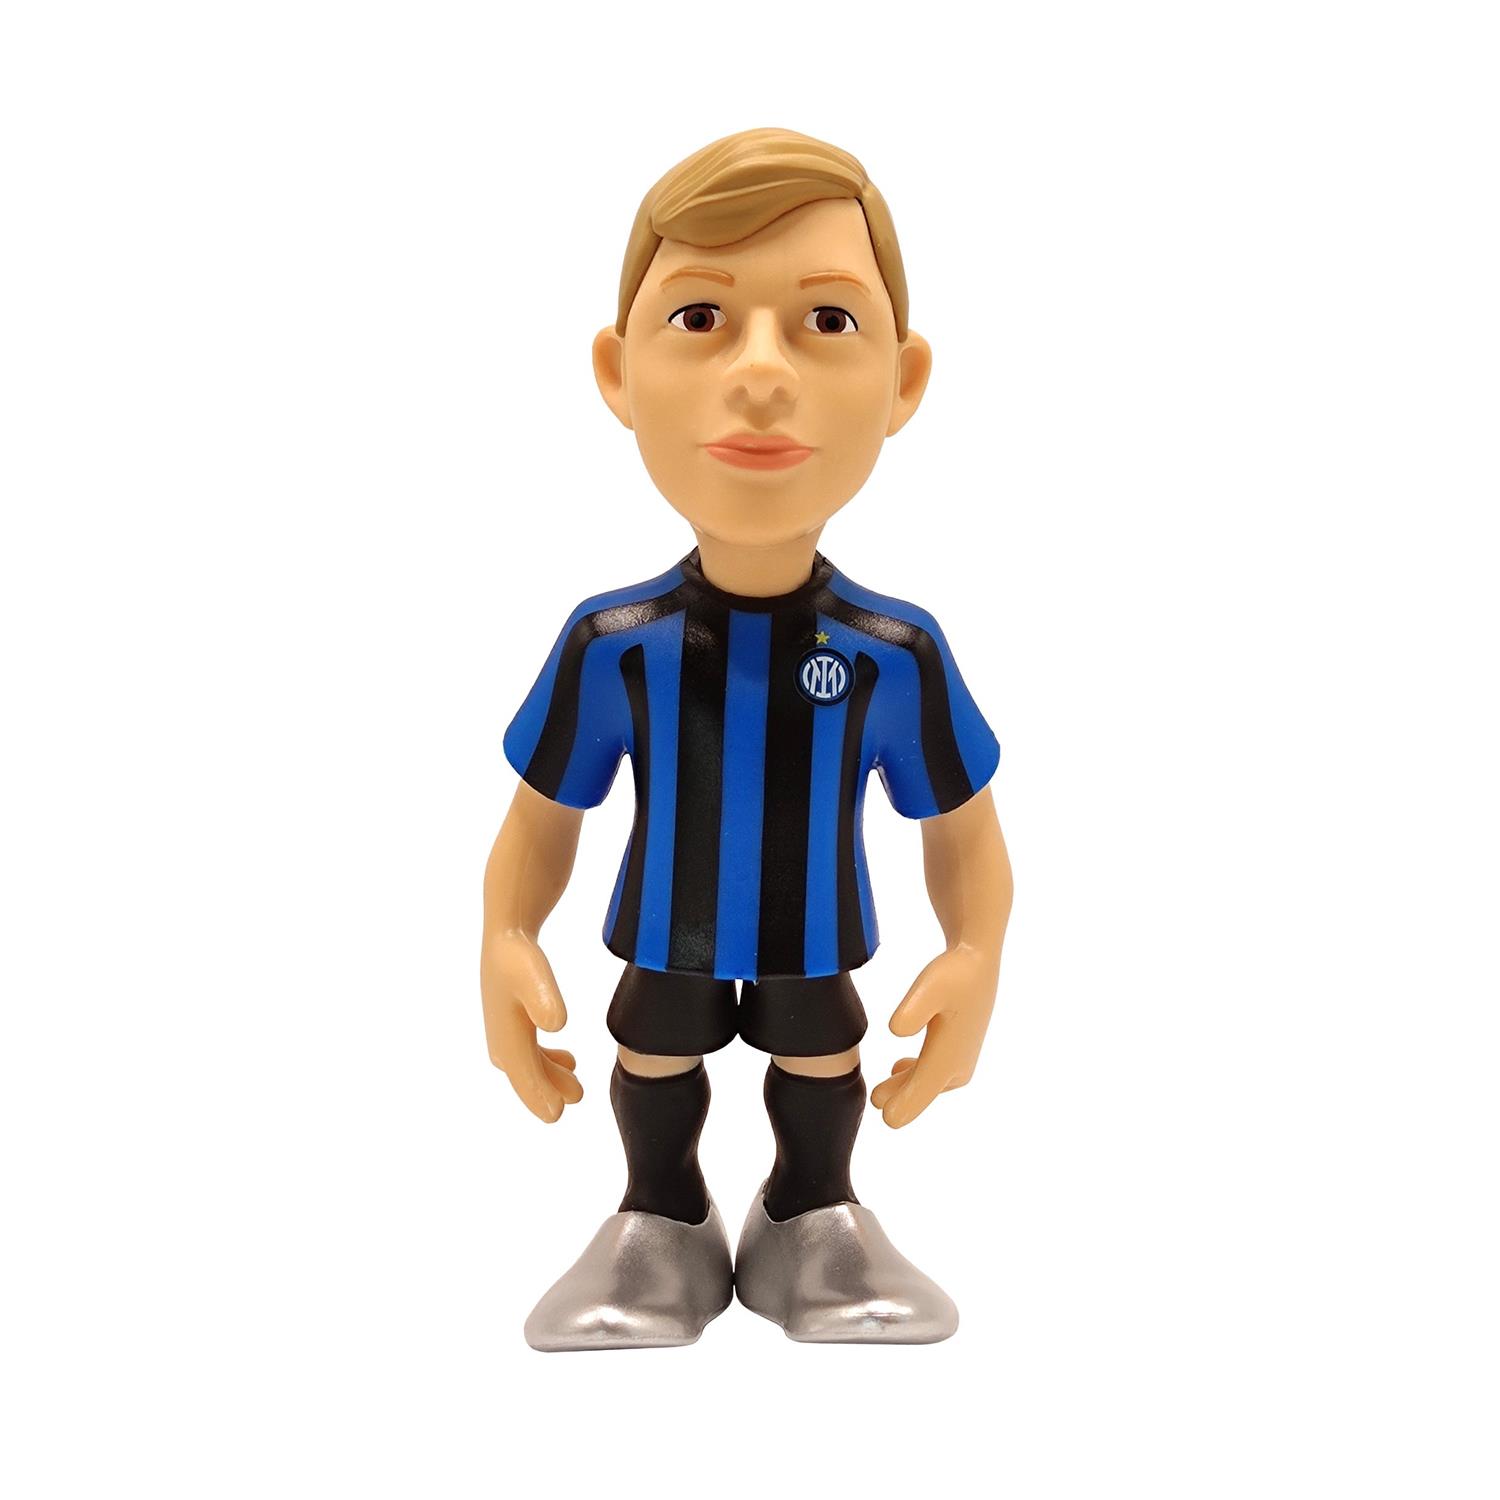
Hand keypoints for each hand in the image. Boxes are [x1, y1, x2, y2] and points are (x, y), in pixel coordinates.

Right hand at [480, 930, 582, 1121]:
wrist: (506, 936)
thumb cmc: (518, 957)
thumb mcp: (534, 975)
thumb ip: (544, 1000)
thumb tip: (555, 1026)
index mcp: (507, 1037)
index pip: (524, 1075)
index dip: (539, 1095)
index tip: (557, 1114)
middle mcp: (502, 1041)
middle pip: (527, 1075)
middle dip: (546, 1091)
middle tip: (573, 1101)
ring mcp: (505, 1034)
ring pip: (529, 1065)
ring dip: (548, 1077)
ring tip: (575, 1086)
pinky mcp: (512, 1024)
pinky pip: (528, 1053)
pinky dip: (545, 1062)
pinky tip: (565, 1060)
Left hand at [870, 945, 998, 1127]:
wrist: (976, 961)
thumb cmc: (953, 973)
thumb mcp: (930, 986)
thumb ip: (913, 1010)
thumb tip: (896, 1030)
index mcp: (949, 1057)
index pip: (921, 1091)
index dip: (903, 1106)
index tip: (886, 1118)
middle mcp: (958, 1066)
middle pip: (922, 1089)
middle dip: (901, 1099)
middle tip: (875, 1102)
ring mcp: (960, 1061)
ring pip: (927, 1081)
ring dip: (906, 1087)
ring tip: (881, 1093)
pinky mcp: (958, 1051)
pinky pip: (933, 1072)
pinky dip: (916, 1075)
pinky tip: (900, 1067)